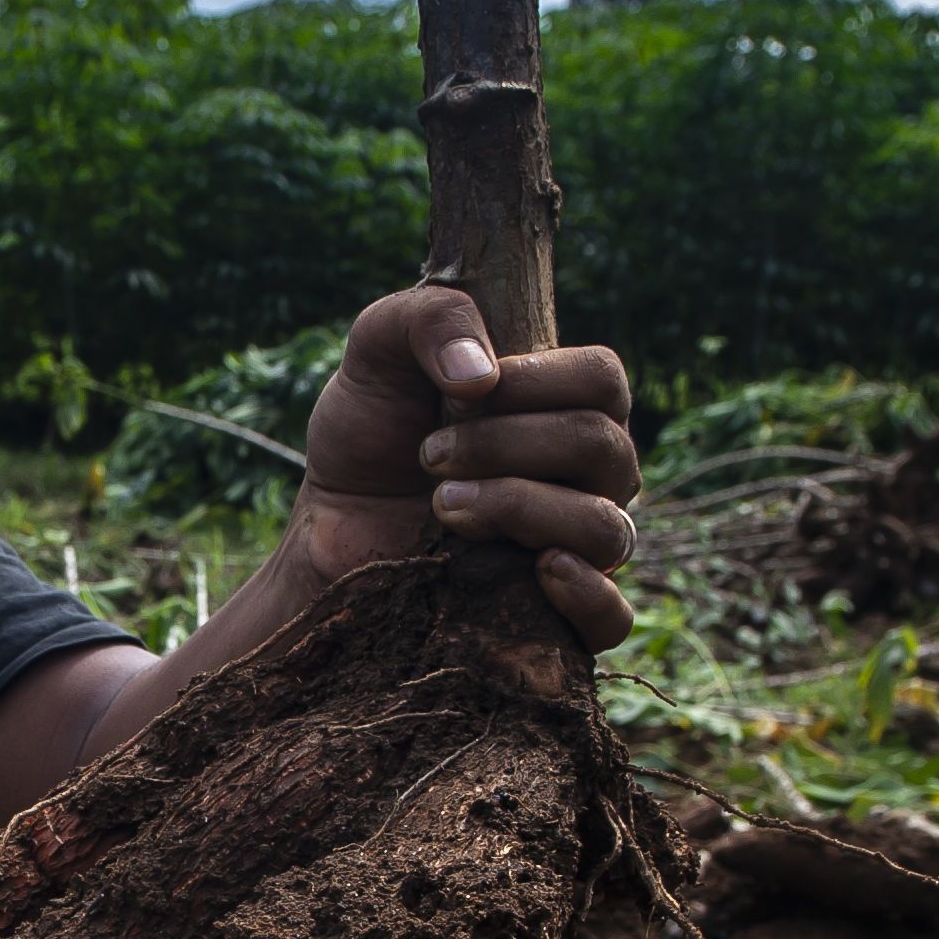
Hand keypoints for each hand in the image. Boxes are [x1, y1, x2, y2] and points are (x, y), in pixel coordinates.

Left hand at [294, 284, 639, 650]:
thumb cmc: (369, 434)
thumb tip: (483, 375)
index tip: (459, 394)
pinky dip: (588, 596)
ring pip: (607, 528)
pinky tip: (540, 570)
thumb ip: (429, 319)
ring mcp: (574, 548)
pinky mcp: (549, 618)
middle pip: (603, 448)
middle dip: (506, 444)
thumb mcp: (377, 350)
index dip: (536, 381)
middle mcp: (585, 477)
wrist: (326, 525)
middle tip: (430, 454)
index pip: (603, 381)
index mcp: (563, 407)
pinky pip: (611, 620)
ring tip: (443, 506)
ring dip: (520, 506)